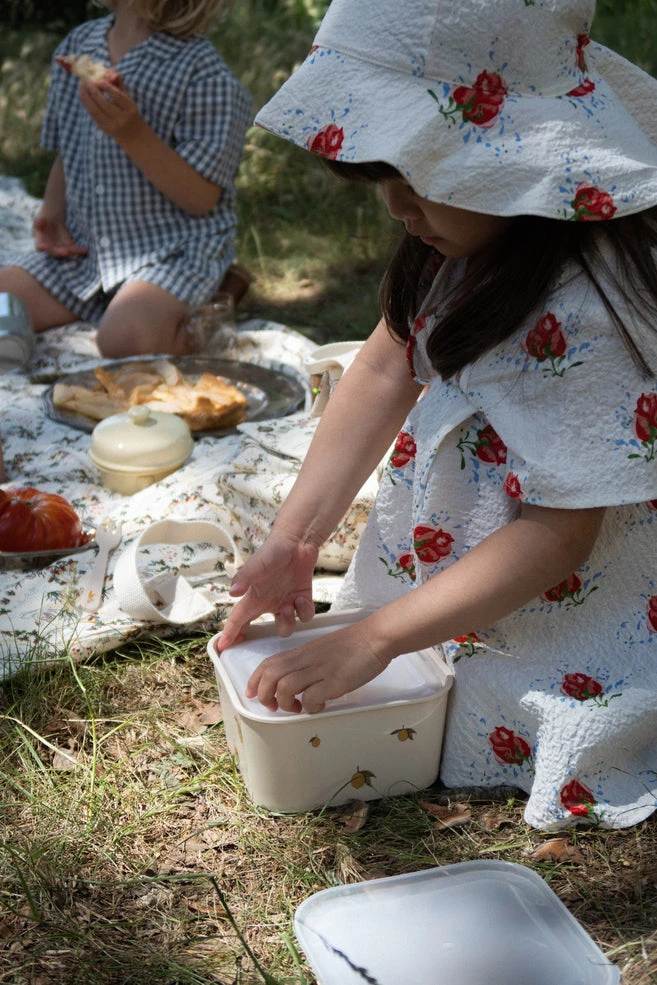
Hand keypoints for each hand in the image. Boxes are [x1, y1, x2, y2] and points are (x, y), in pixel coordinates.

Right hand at [32, 216, 87, 257]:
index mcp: (40, 239)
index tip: (44, 247)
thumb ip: (41, 219)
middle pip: (54, 252)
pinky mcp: (68, 246)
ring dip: (71, 252)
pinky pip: (74, 250)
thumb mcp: (43, 215)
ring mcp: (59, 247)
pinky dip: (79, 250)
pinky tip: (86, 250)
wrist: (54, 217)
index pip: (39, 245)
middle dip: (59, 252)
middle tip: (66, 252)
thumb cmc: (46, 215)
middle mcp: (49, 246)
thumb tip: (40, 221)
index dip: (42, 247)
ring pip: (65, 252)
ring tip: (76, 250)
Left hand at [79, 75, 144, 143]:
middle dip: (94, 92)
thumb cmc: (128, 112)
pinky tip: (83, 95)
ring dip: (86, 98)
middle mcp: (121, 118)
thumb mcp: (127, 98)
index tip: (100, 80)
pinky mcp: (103, 128)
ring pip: (96, 110)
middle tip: (87, 82)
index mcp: (129, 109)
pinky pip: (93, 115)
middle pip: (105, 104)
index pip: (118, 97)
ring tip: (81, 87)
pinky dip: (86, 104)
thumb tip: (112, 70)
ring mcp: (111, 125)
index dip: (108, 88)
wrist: (132, 135)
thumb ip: (119, 84)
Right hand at [216, 531, 318, 649]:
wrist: (297, 542)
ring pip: (285, 627)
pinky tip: (301, 598)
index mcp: (254, 597)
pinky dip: (304, 610)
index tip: (222, 648)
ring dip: (288, 622)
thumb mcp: (257, 564)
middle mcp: (269, 603)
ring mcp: (286, 602)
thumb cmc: (273, 551)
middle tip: (256, 647)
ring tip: (289, 606)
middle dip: (256, 639)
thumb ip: (244, 577)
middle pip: (258, 629)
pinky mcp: (302, 599)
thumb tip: (231, 593)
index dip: (230, 634)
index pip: (238, 619)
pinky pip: (304, 616)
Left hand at [245, 620, 391, 713]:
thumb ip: (307, 663)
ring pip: (285, 687)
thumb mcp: (322, 649)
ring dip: (285, 704)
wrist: (375, 637)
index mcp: (302, 651)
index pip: (268, 663)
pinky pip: (310, 698)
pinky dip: (309, 707)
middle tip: (274, 706)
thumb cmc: (353, 644)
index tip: (253, 694)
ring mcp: (320, 670)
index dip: (255, 680)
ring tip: (297, 708)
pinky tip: (319, 705)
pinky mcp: (334, 681)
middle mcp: (306, 659)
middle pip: (270, 676)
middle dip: (264, 695)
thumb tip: (298, 684)